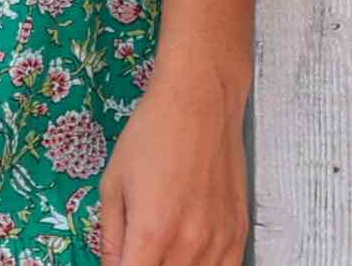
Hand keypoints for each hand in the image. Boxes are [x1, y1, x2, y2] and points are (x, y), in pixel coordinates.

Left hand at [98, 67, 250, 264]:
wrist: (199, 102)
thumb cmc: (150, 135)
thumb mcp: (113, 182)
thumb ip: (111, 237)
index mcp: (152, 233)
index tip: (123, 262)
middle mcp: (189, 245)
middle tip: (139, 250)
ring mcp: (220, 243)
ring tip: (162, 249)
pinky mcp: (240, 235)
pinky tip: (189, 256)